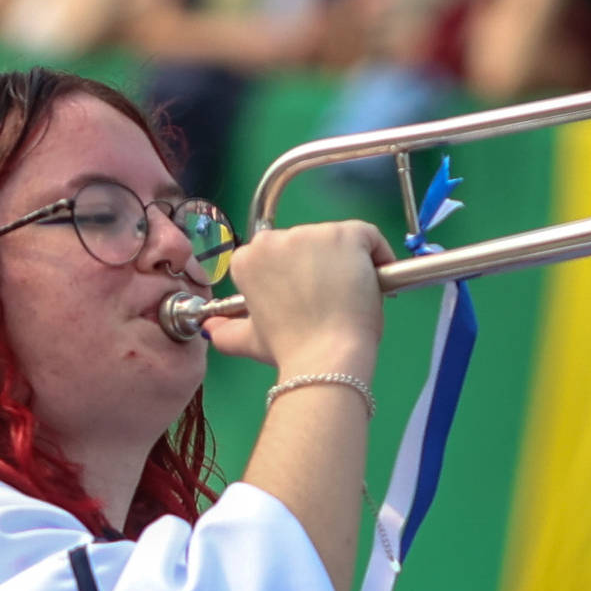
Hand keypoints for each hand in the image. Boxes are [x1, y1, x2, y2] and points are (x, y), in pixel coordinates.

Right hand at [199, 220, 386, 375]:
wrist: (325, 356)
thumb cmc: (290, 349)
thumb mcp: (251, 341)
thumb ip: (227, 331)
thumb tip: (210, 329)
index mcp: (247, 260)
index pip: (279, 255)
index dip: (297, 275)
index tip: (310, 298)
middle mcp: (272, 239)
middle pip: (307, 245)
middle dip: (321, 268)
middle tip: (333, 301)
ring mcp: (310, 234)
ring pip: (336, 241)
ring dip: (349, 264)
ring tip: (353, 297)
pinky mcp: (345, 234)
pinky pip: (368, 235)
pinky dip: (379, 253)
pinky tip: (380, 278)